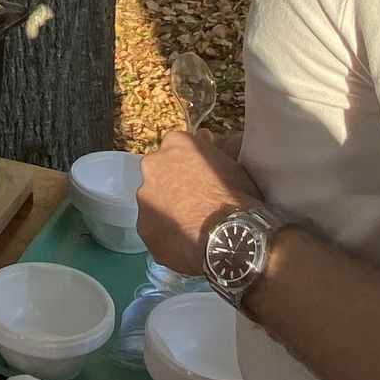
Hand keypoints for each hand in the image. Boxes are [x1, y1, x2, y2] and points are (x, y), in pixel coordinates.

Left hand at [136, 128, 261, 277]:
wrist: (229, 235)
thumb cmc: (236, 196)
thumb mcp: (230, 163)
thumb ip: (209, 150)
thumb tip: (204, 136)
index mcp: (175, 143)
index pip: (174, 146)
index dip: (186, 163)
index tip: (196, 176)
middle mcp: (153, 165)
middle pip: (158, 173)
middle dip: (170, 185)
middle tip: (192, 202)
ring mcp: (145, 196)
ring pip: (153, 202)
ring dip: (166, 210)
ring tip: (190, 226)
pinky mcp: (143, 226)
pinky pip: (153, 229)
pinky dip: (165, 235)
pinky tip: (183, 243)